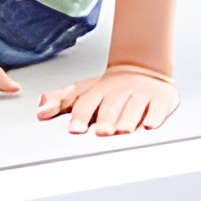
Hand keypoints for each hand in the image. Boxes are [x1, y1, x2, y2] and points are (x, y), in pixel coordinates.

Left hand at [37, 63, 179, 136]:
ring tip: (122, 130)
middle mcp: (120, 90)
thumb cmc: (110, 89)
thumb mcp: (84, 91)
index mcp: (99, 89)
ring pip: (135, 107)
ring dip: (128, 120)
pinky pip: (158, 108)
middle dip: (107, 119)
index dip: (81, 115)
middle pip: (112, 106)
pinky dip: (154, 117)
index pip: (88, 102)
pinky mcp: (161, 99)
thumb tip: (40, 109)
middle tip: (102, 131)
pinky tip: (148, 125)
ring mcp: (141, 94)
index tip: (76, 129)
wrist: (143, 69)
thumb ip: (61, 101)